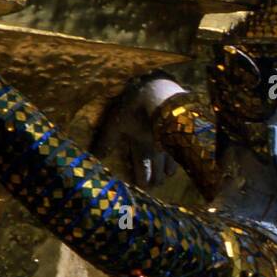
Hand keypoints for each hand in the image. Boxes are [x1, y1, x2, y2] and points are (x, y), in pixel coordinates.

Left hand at [92, 73, 184, 188]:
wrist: (160, 88)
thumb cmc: (135, 106)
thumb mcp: (116, 123)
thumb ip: (106, 141)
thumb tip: (93, 158)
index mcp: (143, 151)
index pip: (144, 174)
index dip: (142, 182)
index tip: (140, 188)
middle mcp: (159, 151)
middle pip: (160, 174)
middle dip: (156, 180)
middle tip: (153, 184)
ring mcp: (172, 143)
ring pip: (172, 164)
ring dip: (167, 170)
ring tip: (166, 173)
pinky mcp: (181, 132)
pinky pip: (182, 151)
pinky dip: (178, 157)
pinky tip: (178, 155)